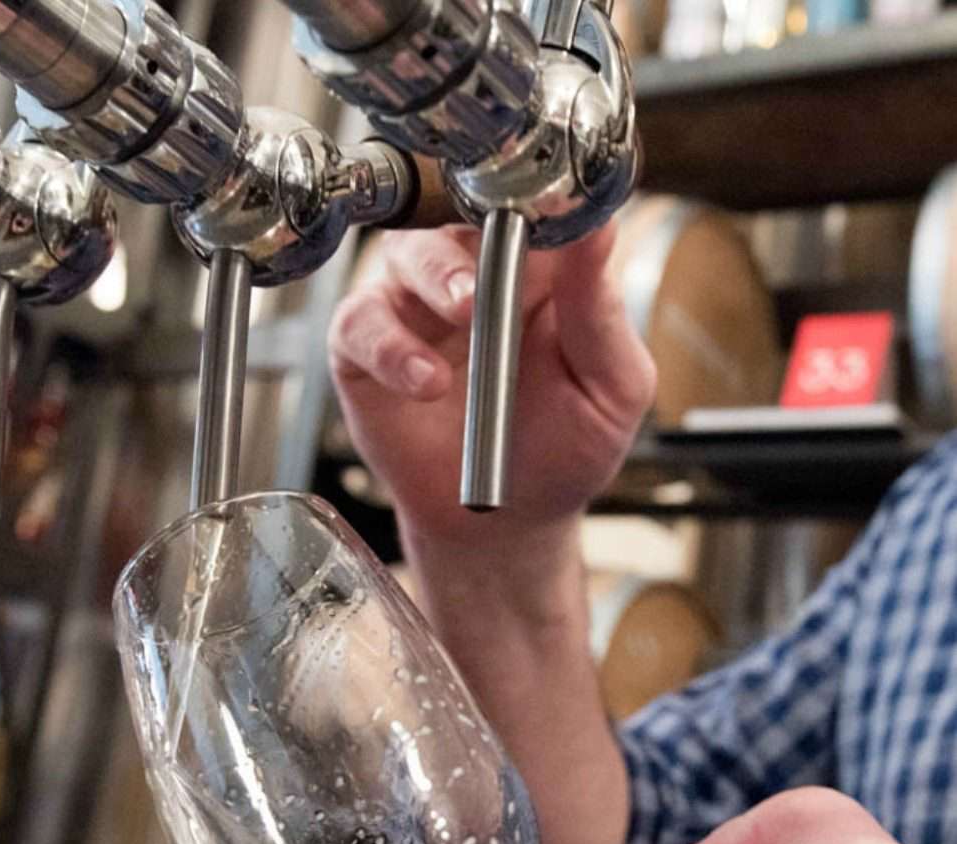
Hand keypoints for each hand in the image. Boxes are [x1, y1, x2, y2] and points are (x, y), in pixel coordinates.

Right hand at [328, 224, 654, 542]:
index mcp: (541, 268)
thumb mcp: (610, 387)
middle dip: (469, 241)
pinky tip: (425, 382)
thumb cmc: (564, 450)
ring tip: (461, 318)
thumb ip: (599, 310)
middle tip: (483, 283)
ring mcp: (415, 309)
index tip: (541, 202)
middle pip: (455, 215)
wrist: (504, 524)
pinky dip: (388, 348)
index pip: (532, 203)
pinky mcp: (367, 351)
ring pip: (401, 254)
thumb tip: (599, 227)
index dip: (531, 193)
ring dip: (429, 280)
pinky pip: (359, 325)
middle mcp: (473, 274)